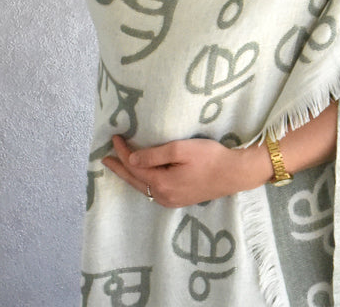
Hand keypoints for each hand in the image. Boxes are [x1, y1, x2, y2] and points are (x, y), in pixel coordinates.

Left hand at [102, 135, 270, 207]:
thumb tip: (131, 160)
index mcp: (162, 183)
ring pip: (144, 188)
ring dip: (130, 176)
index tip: (115, 137)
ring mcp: (172, 201)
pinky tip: (142, 176)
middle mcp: (164, 196)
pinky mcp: (180, 199)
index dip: (122, 152)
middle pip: (135, 181)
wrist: (234, 173)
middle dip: (119, 169)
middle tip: (105, 158)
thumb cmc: (209, 157)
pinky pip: (154, 191)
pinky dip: (143, 182)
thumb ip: (154, 155)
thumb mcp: (181, 149)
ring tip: (119, 166)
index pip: (134, 167)